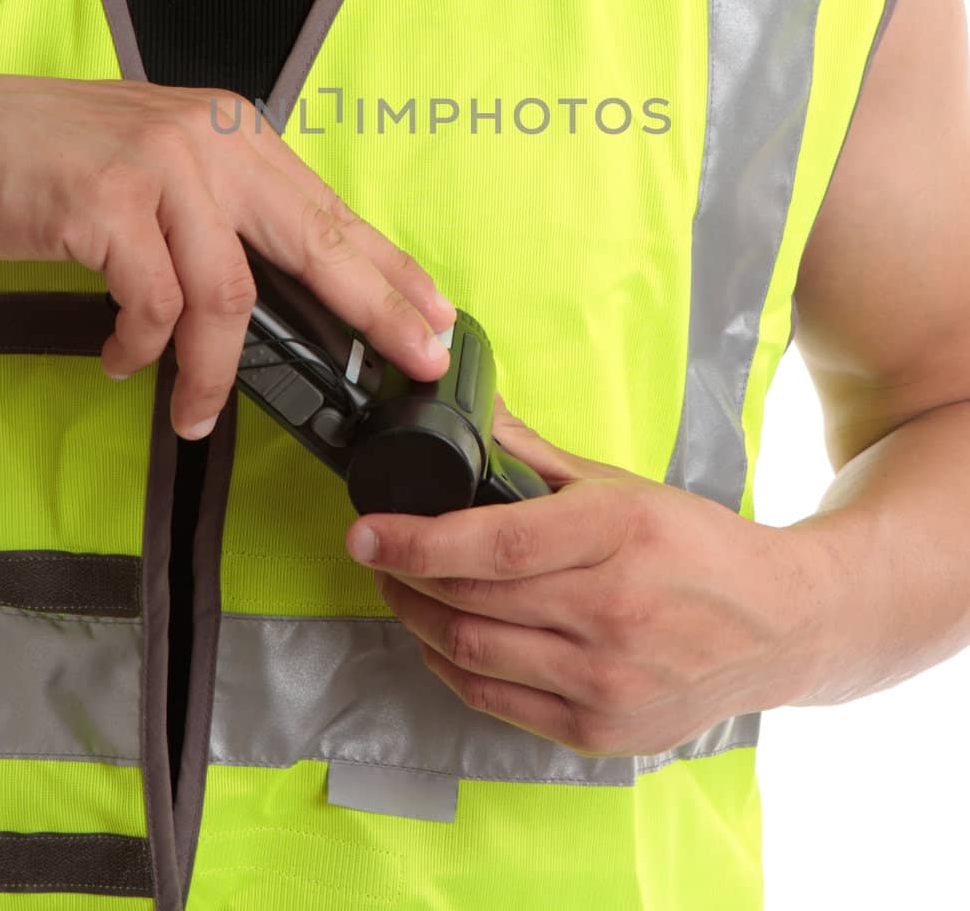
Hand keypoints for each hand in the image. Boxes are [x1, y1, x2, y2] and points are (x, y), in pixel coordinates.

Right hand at [0, 72, 454, 436]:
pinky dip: (144, 348)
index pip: (327, 208)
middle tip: (418, 359)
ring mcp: (158, 166)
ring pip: (231, 295)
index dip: (388, 267)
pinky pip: (154, 306)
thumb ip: (216, 213)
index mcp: (228, 128)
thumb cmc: (39, 161)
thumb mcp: (151, 167)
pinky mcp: (106, 204)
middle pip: (316, 241)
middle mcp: (206, 137)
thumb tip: (278, 293)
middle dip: (377, 310)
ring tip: (197, 412)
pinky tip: (124, 359)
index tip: (435, 312)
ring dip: (217, 371)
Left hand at [345, 398, 835, 755]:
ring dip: (418, 620)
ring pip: (474, 652)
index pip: (493, 544)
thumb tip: (470, 416)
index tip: (366, 528)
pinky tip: (441, 637)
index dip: (416, 540)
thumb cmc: (696, 547)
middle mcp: (612, 611)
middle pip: (472, 598)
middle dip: (405, 574)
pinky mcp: (602, 728)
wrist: (779, 625)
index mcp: (618, 533)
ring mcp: (607, 679)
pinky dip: (454, 667)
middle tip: (376, 549)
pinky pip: (498, 700)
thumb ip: (536, 456)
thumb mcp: (621, 486)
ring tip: (400, 588)